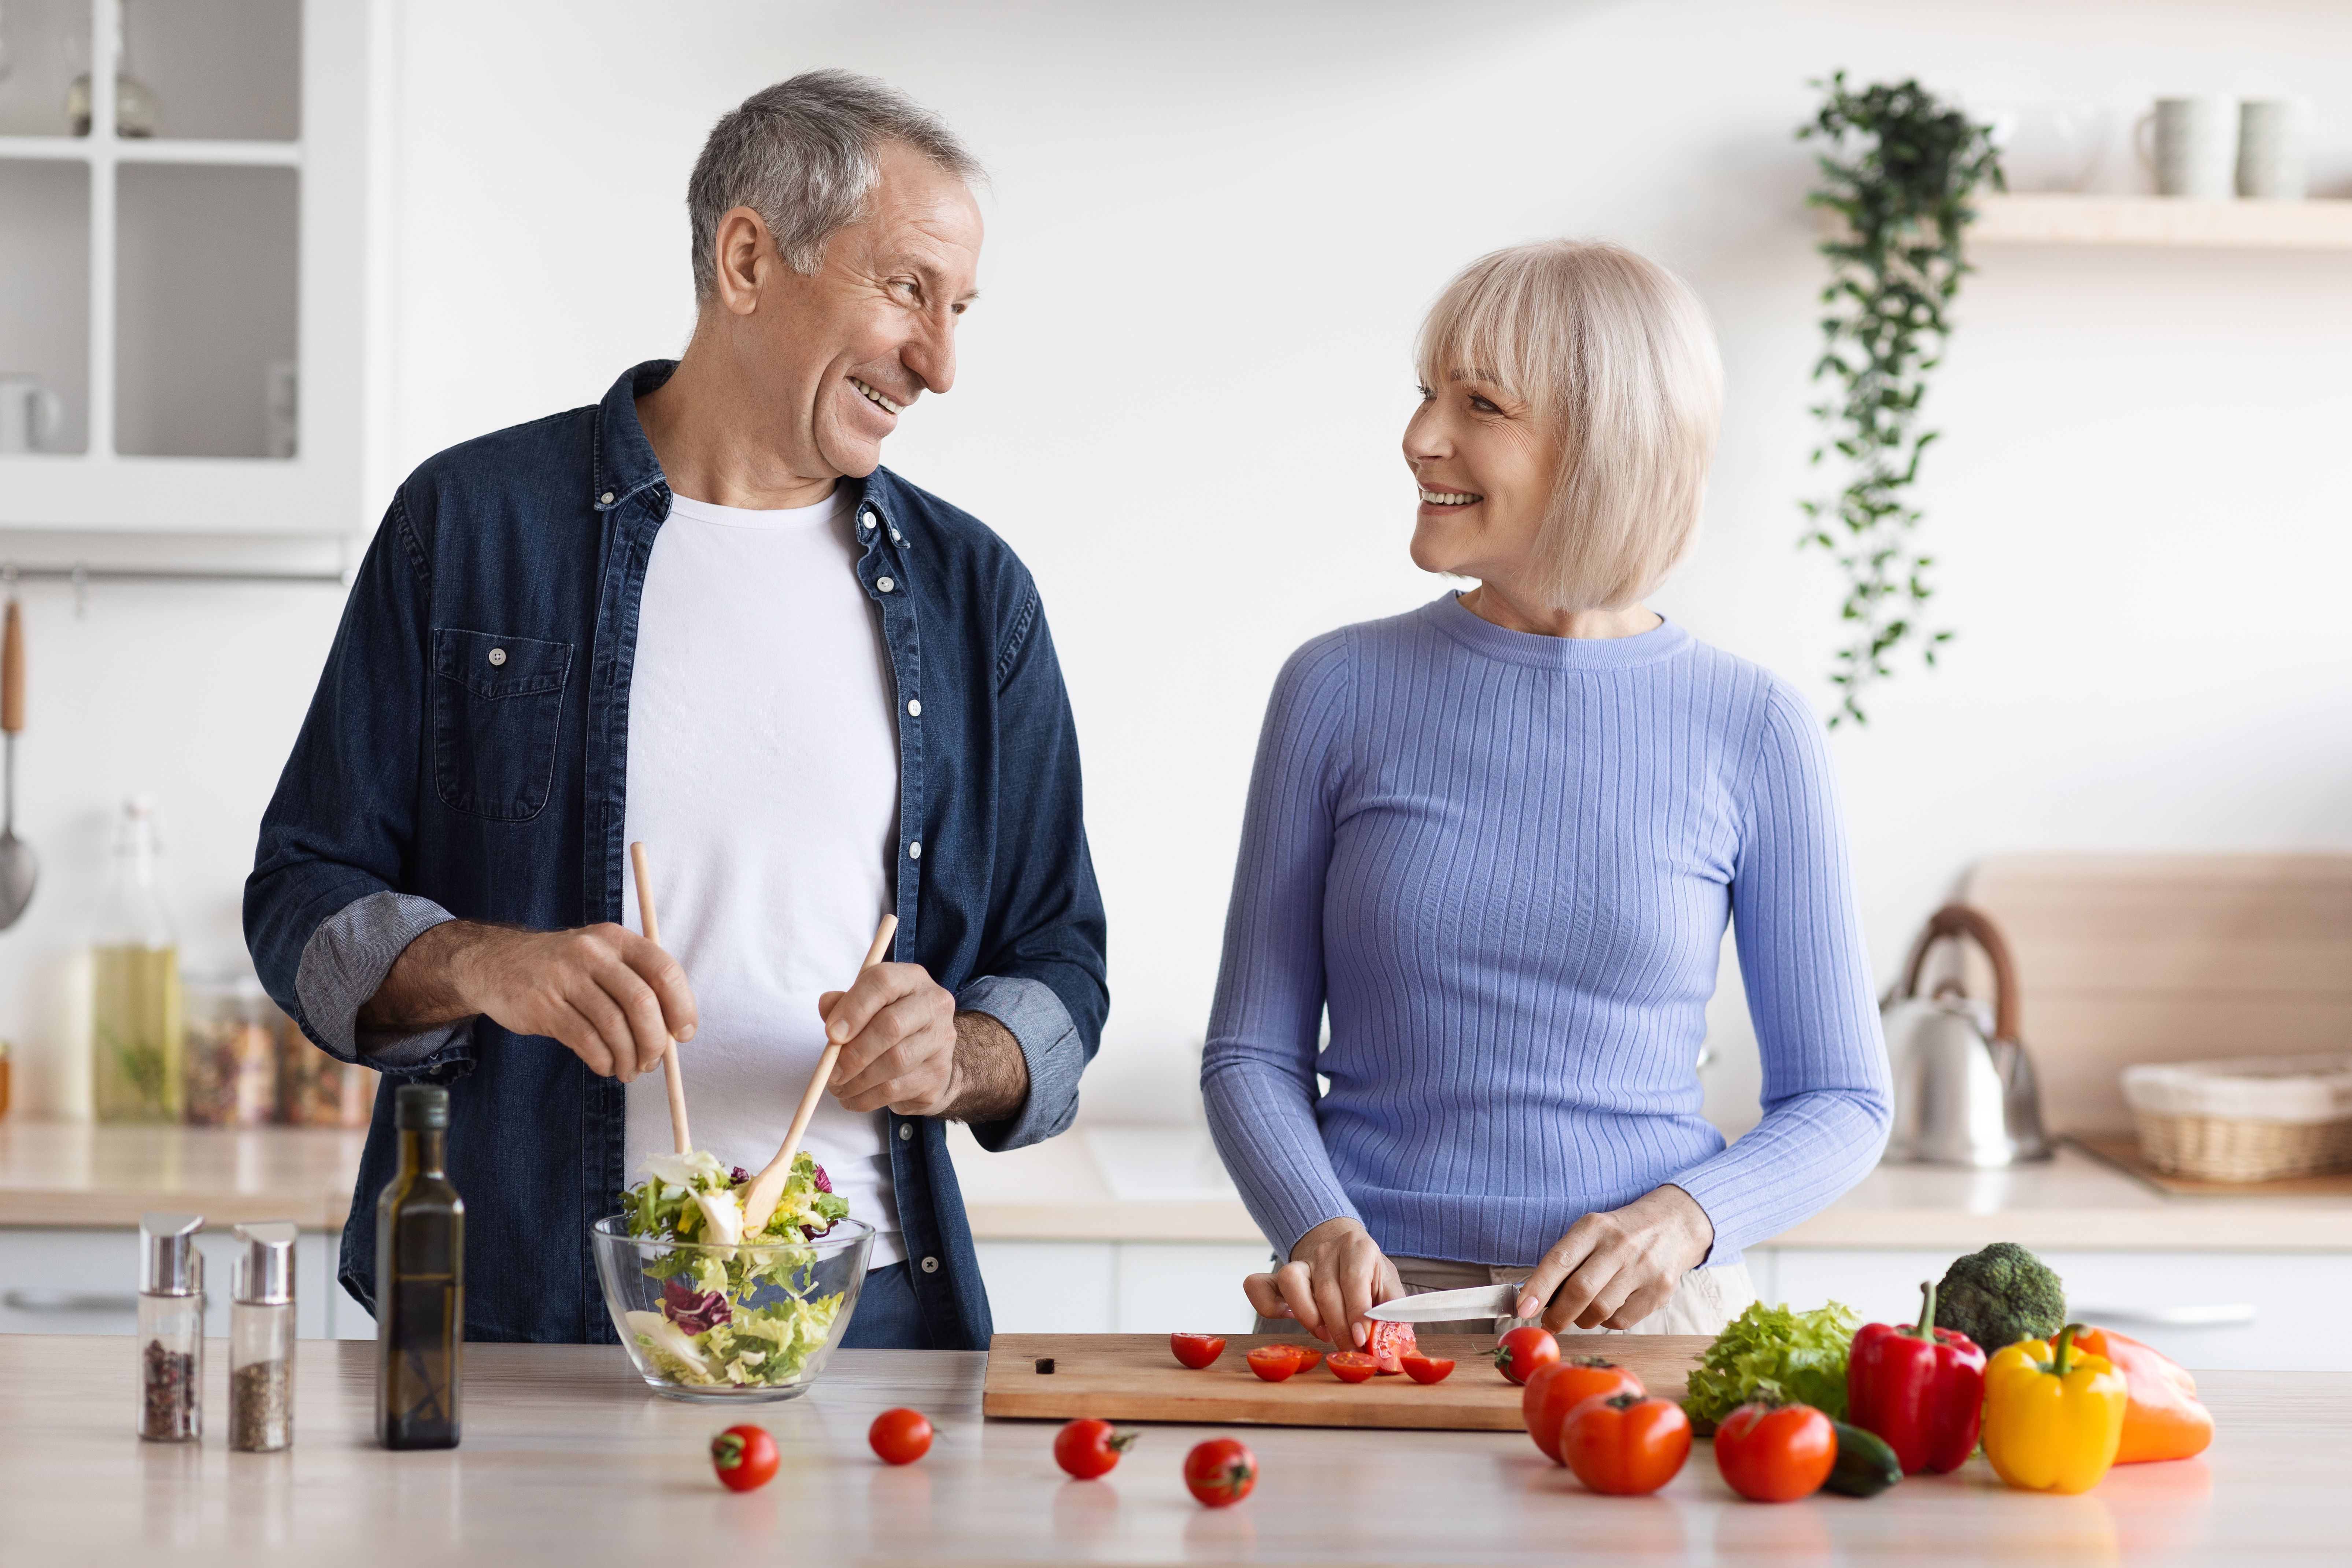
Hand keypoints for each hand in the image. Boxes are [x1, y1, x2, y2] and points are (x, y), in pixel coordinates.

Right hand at [365, 920, 696, 1082]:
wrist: (495, 963)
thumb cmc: (563, 968)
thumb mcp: (601, 958)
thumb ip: (636, 985)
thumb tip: (671, 1035)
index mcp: (617, 939)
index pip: (664, 971)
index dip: (682, 1007)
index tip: (684, 1035)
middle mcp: (592, 952)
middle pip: (642, 1001)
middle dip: (654, 1040)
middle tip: (653, 1061)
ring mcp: (564, 977)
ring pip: (613, 1025)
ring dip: (629, 1057)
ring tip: (629, 1070)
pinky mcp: (542, 1005)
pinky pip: (585, 1040)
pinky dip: (603, 1060)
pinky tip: (605, 1066)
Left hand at [817, 962, 962, 1115]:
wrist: (927, 1059)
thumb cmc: (889, 1025)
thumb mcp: (866, 1007)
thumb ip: (844, 1004)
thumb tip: (826, 1004)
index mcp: (912, 979)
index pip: (883, 982)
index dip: (853, 1008)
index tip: (830, 1034)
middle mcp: (934, 1005)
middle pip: (891, 1026)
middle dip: (854, 1053)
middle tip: (830, 1073)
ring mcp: (941, 1041)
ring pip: (895, 1062)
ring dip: (858, 1080)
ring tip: (837, 1088)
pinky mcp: (938, 1074)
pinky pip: (897, 1089)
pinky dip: (867, 1098)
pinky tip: (853, 1099)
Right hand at [1240, 1216, 1401, 1347]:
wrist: (1344, 1249)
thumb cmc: (1369, 1274)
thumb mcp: (1388, 1283)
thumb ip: (1393, 1308)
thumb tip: (1393, 1338)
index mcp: (1358, 1247)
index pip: (1354, 1280)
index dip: (1357, 1311)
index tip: (1361, 1337)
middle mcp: (1327, 1249)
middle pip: (1325, 1291)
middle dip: (1338, 1327)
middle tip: (1350, 1350)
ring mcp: (1300, 1261)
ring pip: (1291, 1282)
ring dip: (1307, 1316)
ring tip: (1325, 1334)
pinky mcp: (1279, 1275)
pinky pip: (1260, 1286)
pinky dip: (1267, 1305)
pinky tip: (1287, 1318)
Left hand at [1514, 1184, 1714, 1330]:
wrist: (1672, 1226)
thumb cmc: (1619, 1234)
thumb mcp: (1590, 1232)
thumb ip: (1566, 1261)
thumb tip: (1534, 1299)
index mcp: (1594, 1227)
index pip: (1560, 1260)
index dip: (1538, 1287)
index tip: (1522, 1309)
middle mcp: (1619, 1246)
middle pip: (1581, 1291)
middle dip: (1558, 1314)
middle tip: (1549, 1322)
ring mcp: (1643, 1269)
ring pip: (1600, 1311)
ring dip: (1582, 1320)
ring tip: (1581, 1311)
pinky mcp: (1659, 1291)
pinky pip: (1621, 1321)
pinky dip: (1607, 1322)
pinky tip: (1609, 1308)